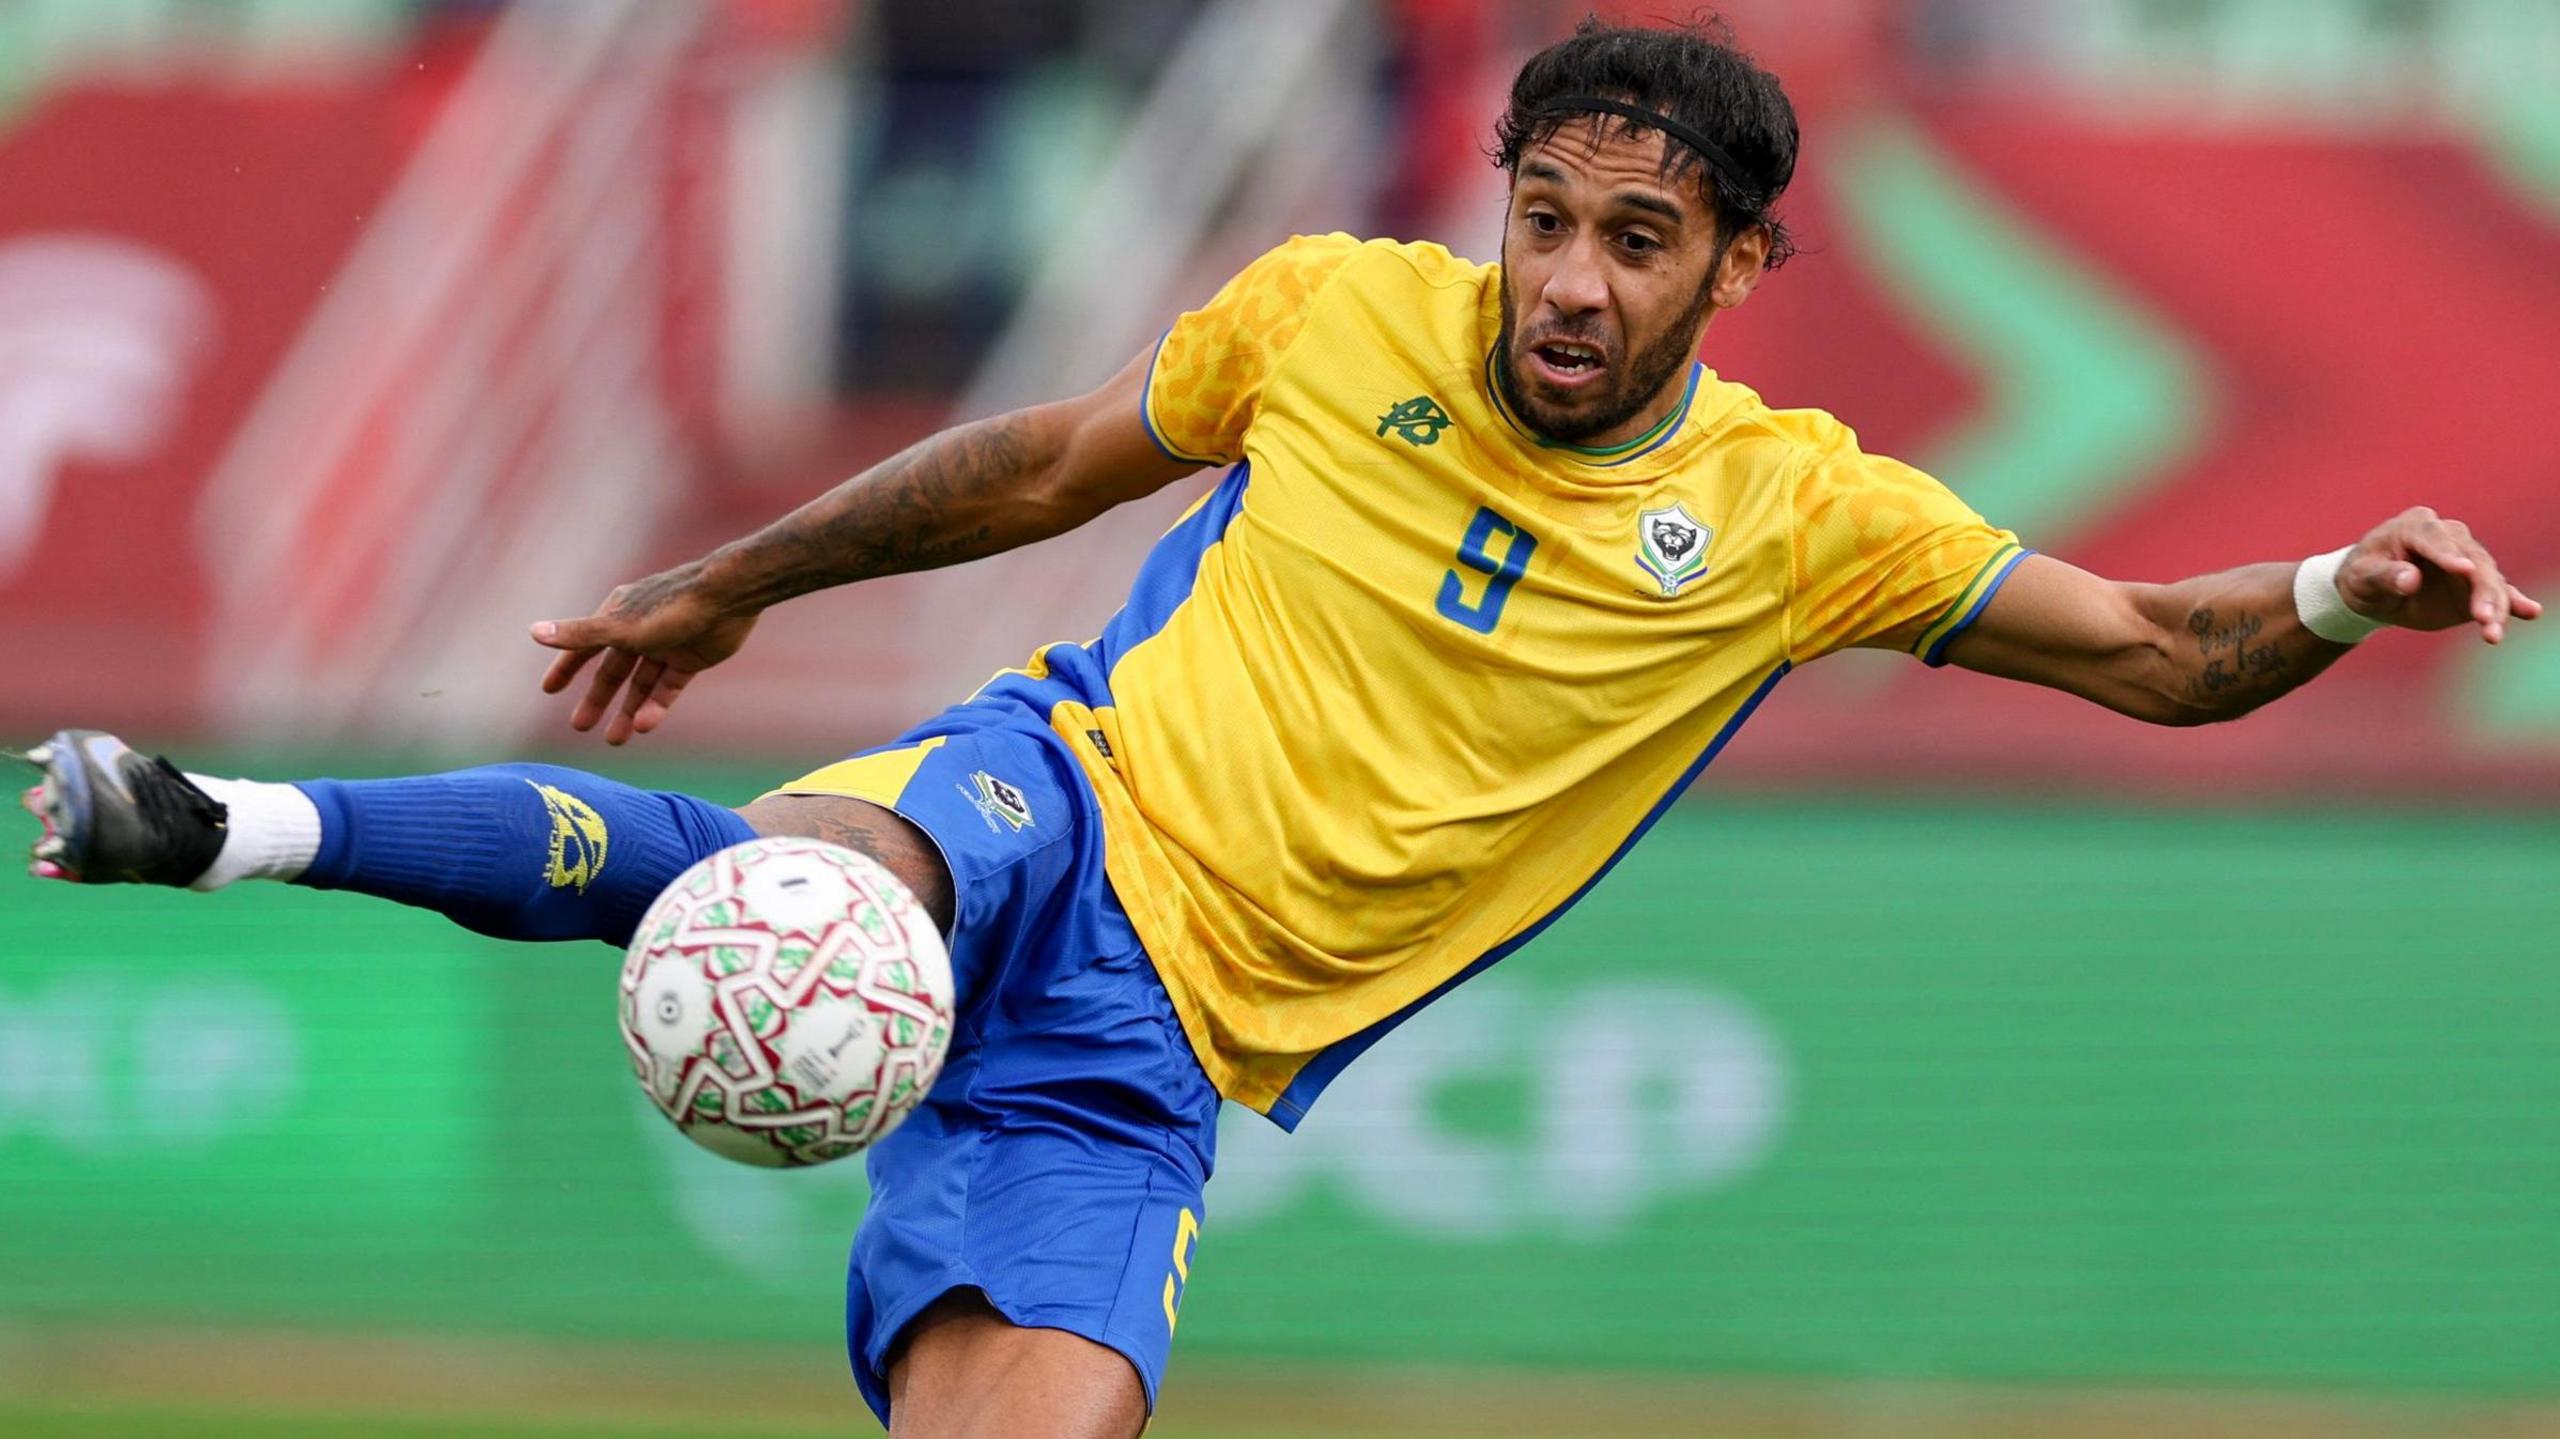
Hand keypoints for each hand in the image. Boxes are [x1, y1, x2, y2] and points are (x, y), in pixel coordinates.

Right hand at [530, 564, 760, 744]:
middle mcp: (640, 630)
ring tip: (614, 740)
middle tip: (580, 727)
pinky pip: (668, 688)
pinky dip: (657, 706)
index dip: (566, 667)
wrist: (729, 597)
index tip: (549, 690)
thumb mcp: (620, 627)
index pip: (585, 645)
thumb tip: (533, 632)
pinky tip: (644, 726)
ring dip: (627, 711)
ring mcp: (666, 645)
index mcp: (618, 615)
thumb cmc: (671, 607)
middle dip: (597, 699)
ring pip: (641, 684)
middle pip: (613, 671)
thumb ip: (580, 635)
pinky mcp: (692, 658)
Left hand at [2340, 507, 2542, 643]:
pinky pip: (2498, 592)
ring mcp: (2466, 560)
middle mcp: (2448, 538)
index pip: (2435, 538)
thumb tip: (2410, 580)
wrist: (2372, 590)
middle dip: (2481, 589)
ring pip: (2488, 580)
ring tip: (2493, 632)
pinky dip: (2513, 603)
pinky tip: (2530, 612)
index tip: (2464, 570)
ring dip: (2496, 606)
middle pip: (2473, 560)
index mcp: (2415, 526)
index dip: (2449, 555)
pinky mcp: (2475, 584)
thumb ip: (2385, 576)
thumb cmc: (2362, 576)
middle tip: (2482, 616)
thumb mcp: (2362, 577)